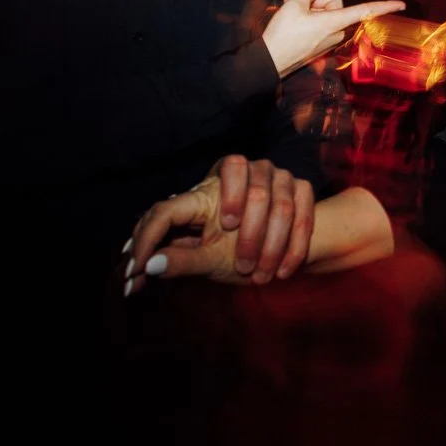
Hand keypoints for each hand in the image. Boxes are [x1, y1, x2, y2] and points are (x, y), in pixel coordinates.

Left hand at [123, 177, 396, 293]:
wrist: (284, 242)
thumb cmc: (236, 248)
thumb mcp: (208, 258)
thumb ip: (181, 259)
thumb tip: (147, 268)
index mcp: (209, 186)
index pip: (176, 203)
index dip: (153, 234)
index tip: (142, 267)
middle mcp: (245, 170)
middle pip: (251, 196)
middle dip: (249, 238)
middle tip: (242, 268)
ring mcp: (278, 176)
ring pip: (280, 206)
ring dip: (273, 246)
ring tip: (262, 276)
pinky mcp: (302, 187)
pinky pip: (303, 214)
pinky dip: (295, 246)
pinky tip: (284, 272)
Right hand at [262, 0, 403, 76]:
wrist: (269, 61)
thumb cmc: (282, 34)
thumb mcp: (293, 4)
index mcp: (334, 22)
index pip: (364, 11)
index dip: (383, 5)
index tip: (402, 4)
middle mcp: (336, 32)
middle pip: (335, 3)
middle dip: (318, 1)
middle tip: (298, 8)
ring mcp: (329, 39)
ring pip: (325, 12)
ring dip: (309, 10)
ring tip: (291, 14)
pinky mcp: (320, 44)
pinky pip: (319, 23)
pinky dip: (307, 18)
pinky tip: (292, 20)